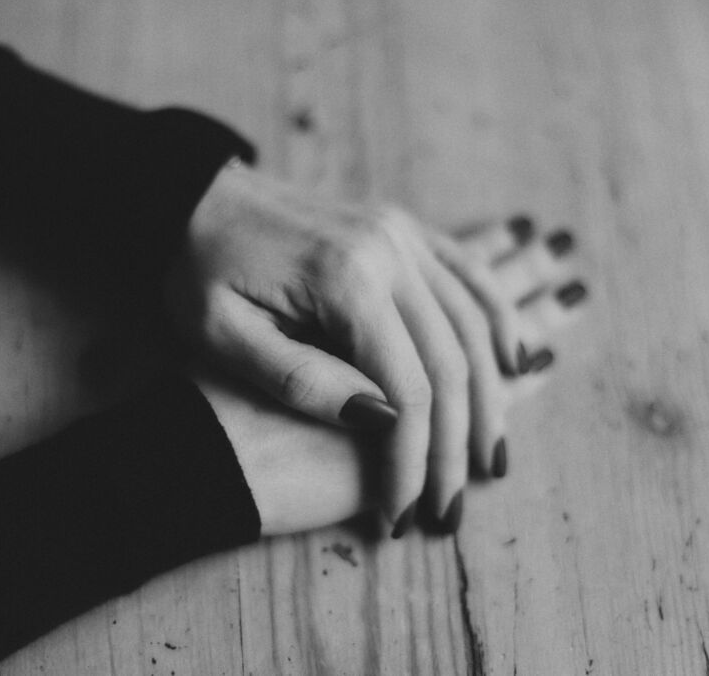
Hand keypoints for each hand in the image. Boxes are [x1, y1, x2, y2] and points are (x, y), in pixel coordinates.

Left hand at [190, 214, 587, 535]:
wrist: (195, 195)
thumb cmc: (199, 269)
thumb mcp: (223, 333)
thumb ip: (301, 379)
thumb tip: (384, 420)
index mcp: (343, 278)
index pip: (407, 389)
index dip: (412, 461)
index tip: (402, 514)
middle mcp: (389, 250)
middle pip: (452, 362)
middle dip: (456, 445)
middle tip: (451, 507)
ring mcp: (403, 233)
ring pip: (475, 323)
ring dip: (491, 396)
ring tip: (491, 458)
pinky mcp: (405, 229)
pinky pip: (471, 278)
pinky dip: (498, 325)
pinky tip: (513, 366)